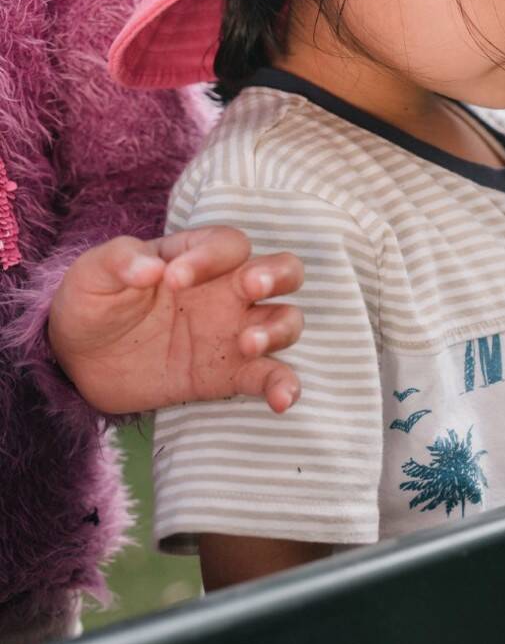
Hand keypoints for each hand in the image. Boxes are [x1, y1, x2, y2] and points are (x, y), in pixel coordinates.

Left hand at [47, 227, 305, 414]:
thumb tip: (151, 268)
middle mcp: (229, 291)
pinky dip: (284, 386)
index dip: (210, 256)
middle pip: (284, 270)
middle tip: (250, 287)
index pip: (228, 244)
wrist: (80, 363)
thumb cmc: (93, 305)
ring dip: (278, 329)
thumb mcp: (92, 274)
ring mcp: (234, 332)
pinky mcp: (231, 374)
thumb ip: (120, 261)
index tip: (172, 280)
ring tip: (247, 344)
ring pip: (286, 320)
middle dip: (277, 275)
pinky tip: (281, 400)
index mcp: (199, 258)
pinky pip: (271, 375)